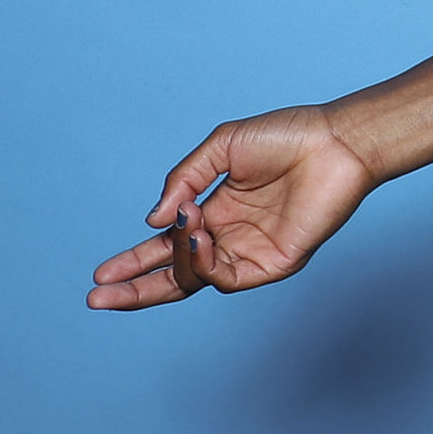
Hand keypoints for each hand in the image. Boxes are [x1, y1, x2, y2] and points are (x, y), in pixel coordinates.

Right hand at [86, 106, 377, 309]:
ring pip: (196, 279)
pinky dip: (204, 263)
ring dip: (176, 259)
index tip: (100, 275)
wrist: (335, 140)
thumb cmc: (286, 135)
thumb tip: (151, 222)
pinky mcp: (276, 263)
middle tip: (96, 297)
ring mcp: (252, 252)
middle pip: (174, 276)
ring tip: (182, 229)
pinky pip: (228, 278)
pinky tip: (199, 236)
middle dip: (134, 289)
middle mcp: (231, 237)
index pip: (167, 247)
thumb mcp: (221, 148)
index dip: (133, 262)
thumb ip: (181, 181)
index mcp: (216, 211)